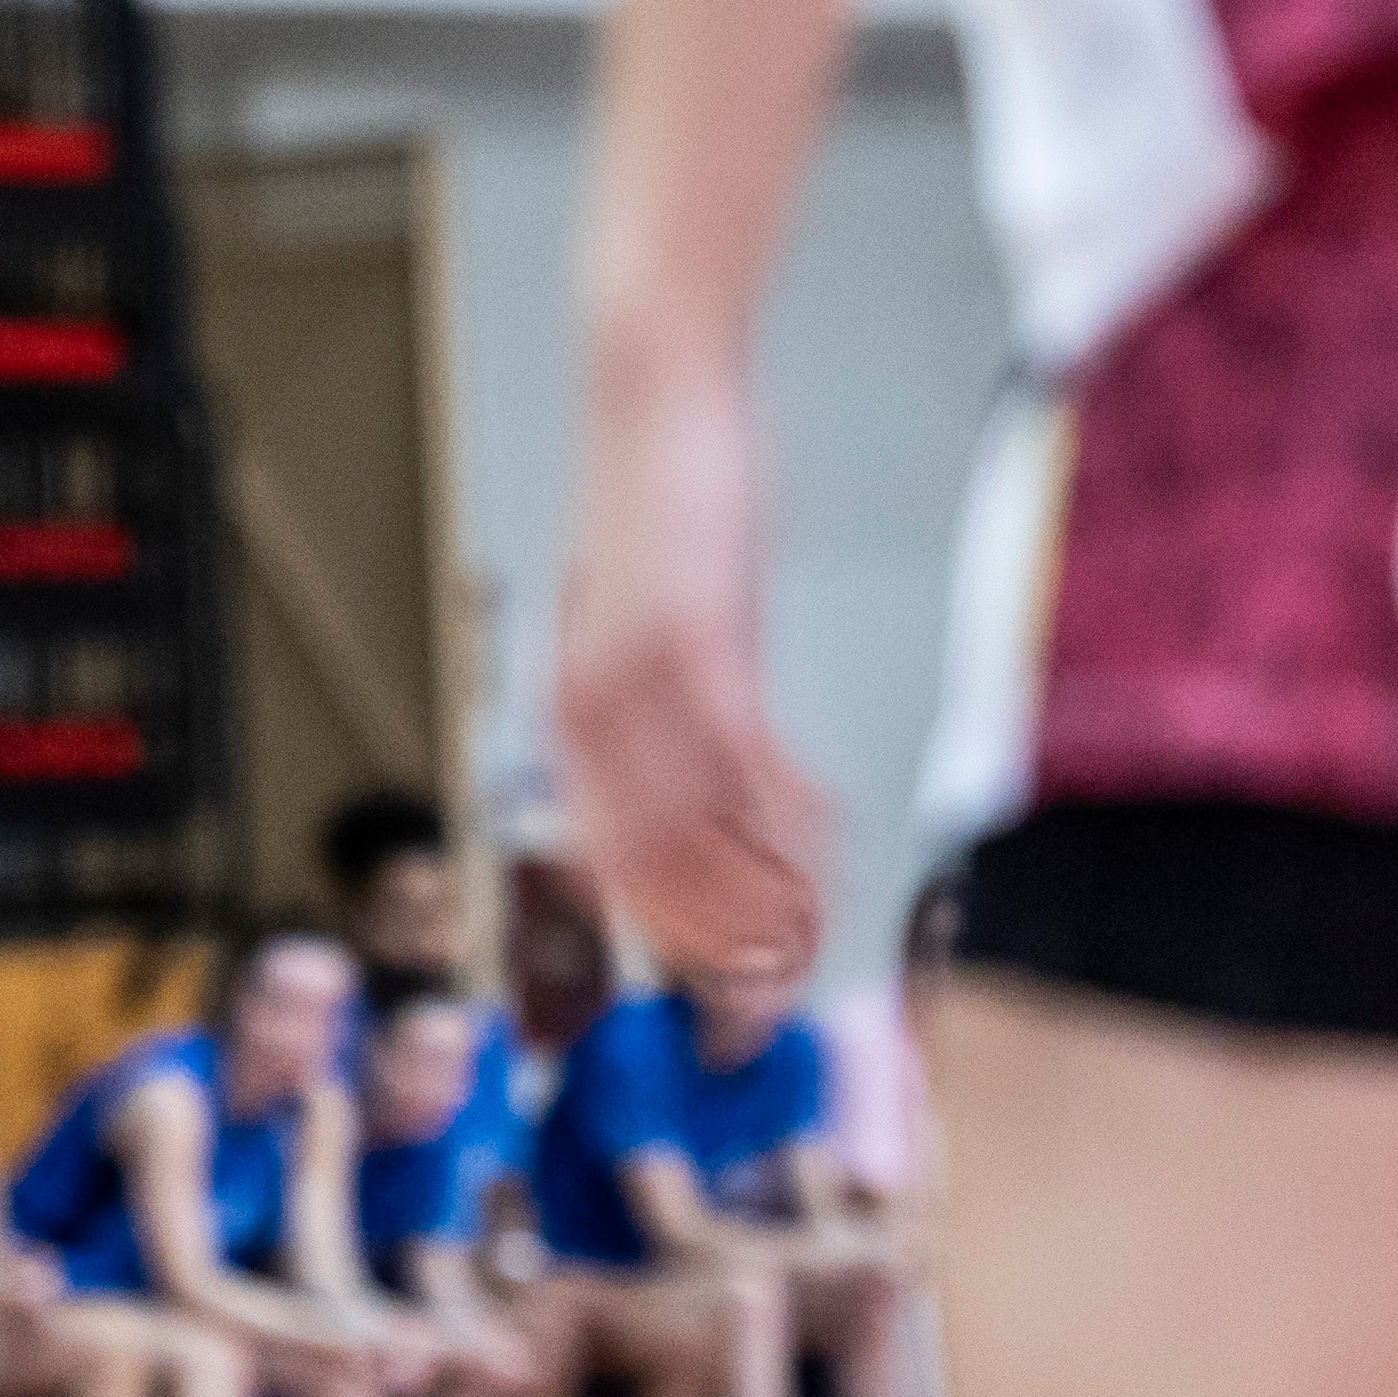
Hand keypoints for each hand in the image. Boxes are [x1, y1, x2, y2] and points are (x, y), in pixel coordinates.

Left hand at [556, 341, 827, 980]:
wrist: (656, 393)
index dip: (673, 943)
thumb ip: (676, 714)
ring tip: (816, 935)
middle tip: (772, 1003)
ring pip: (704, 832)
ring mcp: (636, 679)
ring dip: (767, 893)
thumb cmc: (665, 503)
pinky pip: (745, 757)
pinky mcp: (694, 638)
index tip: (725, 997)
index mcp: (569, 716)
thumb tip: (724, 801)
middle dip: (718, 948)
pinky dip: (791, 810)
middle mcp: (587, 711)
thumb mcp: (657, 624)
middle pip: (655, 875)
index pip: (616, 867)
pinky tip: (829, 838)